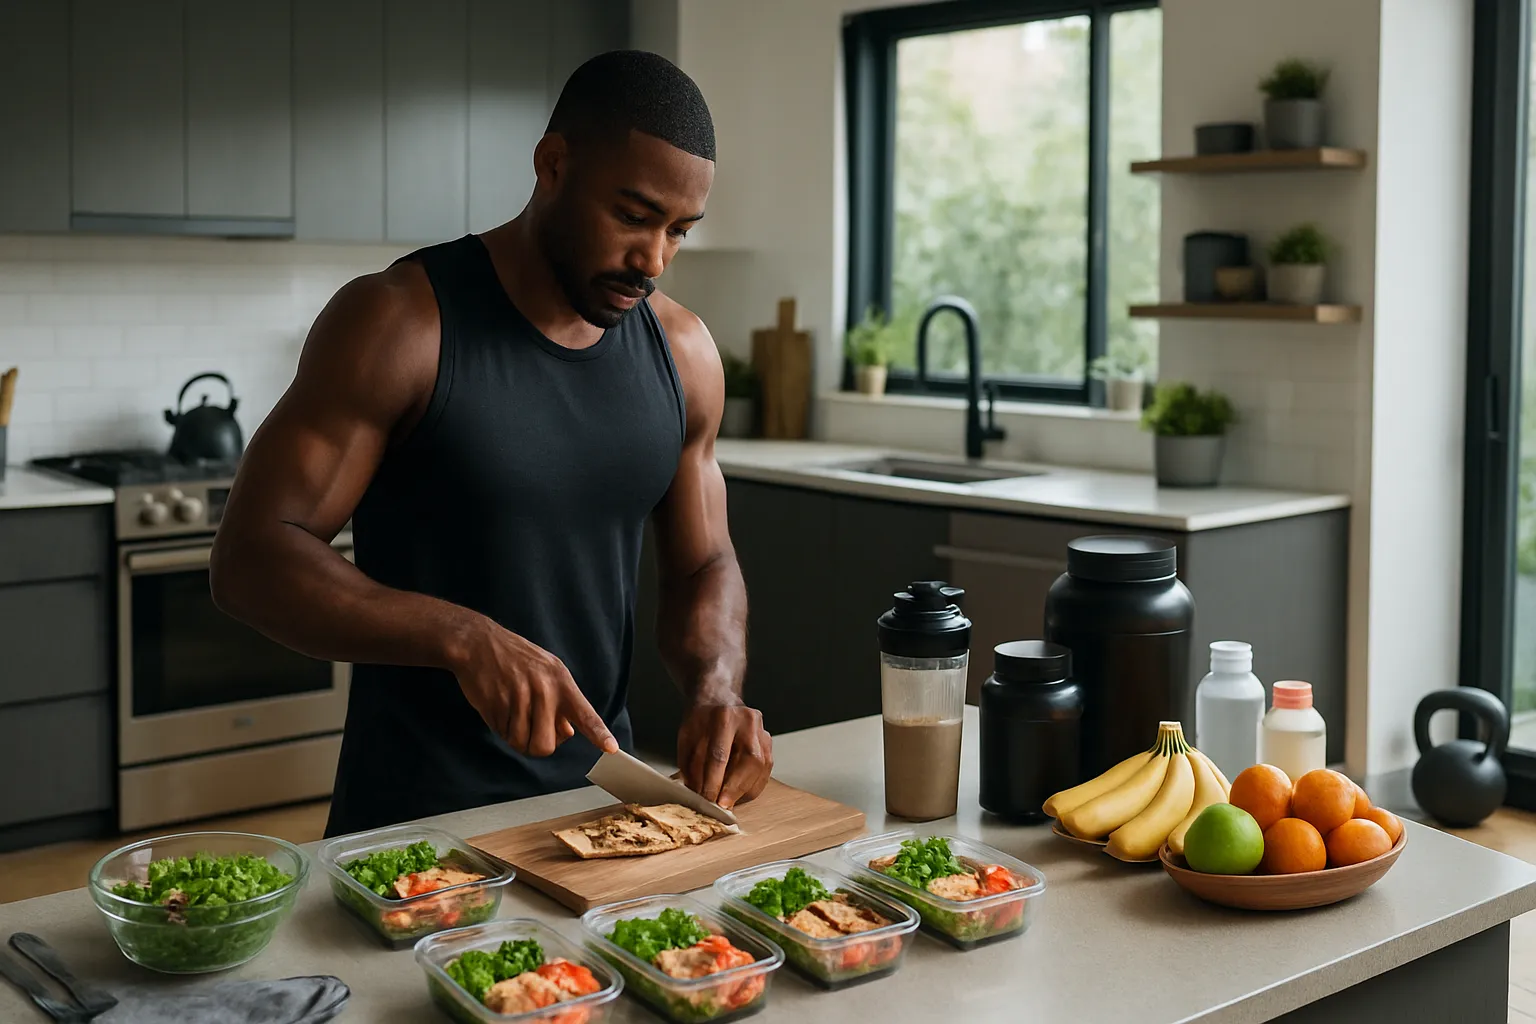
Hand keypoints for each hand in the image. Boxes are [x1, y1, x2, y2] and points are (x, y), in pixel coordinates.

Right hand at [450, 616, 618, 757]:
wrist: (479, 643)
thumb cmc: (517, 659)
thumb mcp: (547, 670)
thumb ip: (561, 701)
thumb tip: (568, 732)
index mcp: (561, 681)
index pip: (585, 714)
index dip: (598, 734)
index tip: (611, 748)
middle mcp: (544, 691)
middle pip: (546, 745)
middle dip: (537, 744)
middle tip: (531, 728)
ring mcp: (519, 699)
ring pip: (521, 743)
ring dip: (515, 736)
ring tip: (512, 711)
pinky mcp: (497, 705)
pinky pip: (502, 734)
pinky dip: (500, 727)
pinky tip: (499, 706)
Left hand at [677, 701, 772, 809]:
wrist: (718, 697)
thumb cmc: (701, 718)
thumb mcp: (687, 737)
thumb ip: (691, 764)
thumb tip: (698, 793)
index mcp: (724, 716)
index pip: (720, 754)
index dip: (714, 781)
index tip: (707, 799)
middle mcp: (748, 721)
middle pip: (749, 761)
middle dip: (735, 788)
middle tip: (723, 806)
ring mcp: (762, 729)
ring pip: (762, 767)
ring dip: (745, 790)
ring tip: (729, 802)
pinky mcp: (769, 740)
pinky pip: (766, 769)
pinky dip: (753, 785)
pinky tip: (740, 793)